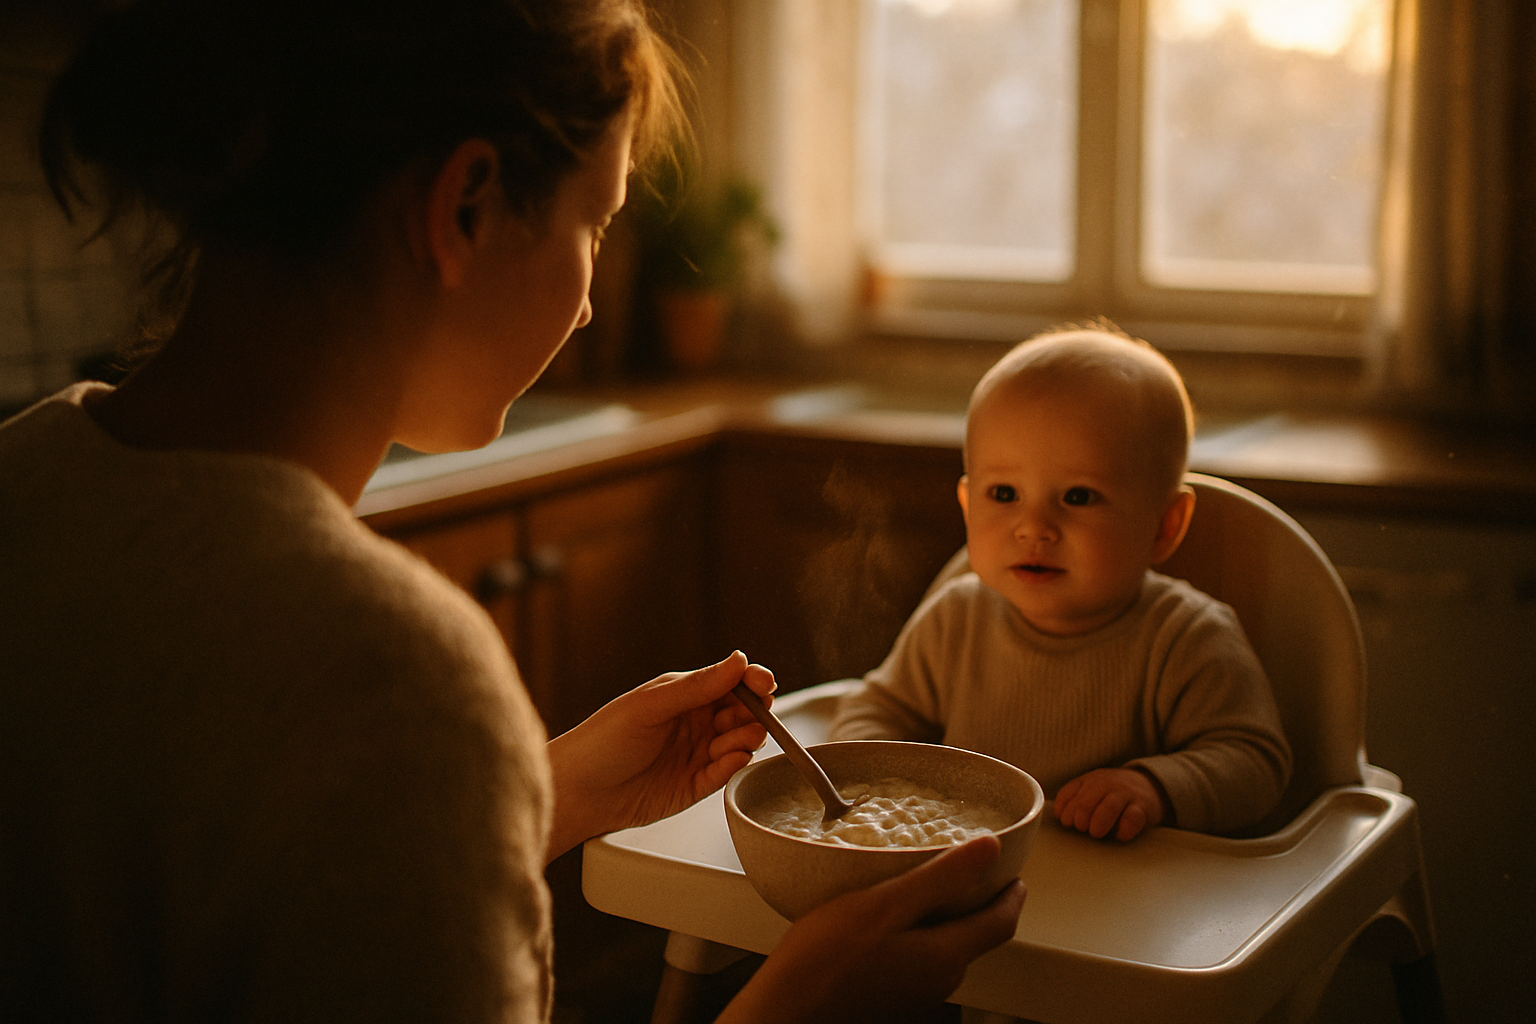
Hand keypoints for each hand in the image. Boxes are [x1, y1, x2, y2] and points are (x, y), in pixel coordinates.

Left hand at [544, 651, 772, 859]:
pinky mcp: (696, 784)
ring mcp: (697, 753)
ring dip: (747, 738)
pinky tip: (731, 759)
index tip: (764, 684)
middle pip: (742, 712)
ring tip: (737, 739)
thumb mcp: (650, 706)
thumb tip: (738, 660)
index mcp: (684, 695)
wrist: (578, 791)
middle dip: (754, 712)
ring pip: (740, 741)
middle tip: (754, 716)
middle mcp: (694, 722)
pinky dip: (734, 764)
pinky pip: (726, 772)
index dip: (752, 681)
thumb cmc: (602, 741)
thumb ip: (697, 686)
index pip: (730, 682)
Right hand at [720, 836, 1025, 1023]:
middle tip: (972, 872)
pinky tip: (891, 919)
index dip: (1012, 896)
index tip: (1016, 875)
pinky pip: (918, 961)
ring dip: (947, 918)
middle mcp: (938, 982)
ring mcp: (914, 995)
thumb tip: (990, 849)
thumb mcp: (885, 904)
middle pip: (975, 938)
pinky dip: (919, 934)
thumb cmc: (825, 959)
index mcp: (945, 957)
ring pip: (945, 950)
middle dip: (980, 904)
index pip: (1001, 924)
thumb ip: (941, 877)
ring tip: (929, 886)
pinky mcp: (890, 999)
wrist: (785, 1012)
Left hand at [1053, 767, 1167, 841]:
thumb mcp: (1091, 789)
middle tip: (1084, 830)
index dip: (1065, 814)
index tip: (1068, 824)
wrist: (1149, 786)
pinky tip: (1119, 835)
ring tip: (1096, 833)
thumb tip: (1059, 816)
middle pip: (1085, 804)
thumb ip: (1073, 798)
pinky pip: (1131, 819)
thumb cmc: (1112, 794)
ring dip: (1098, 825)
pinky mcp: (1143, 807)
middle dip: (1080, 821)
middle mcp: (1106, 784)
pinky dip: (1123, 830)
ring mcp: (1125, 794)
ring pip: (1107, 808)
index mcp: (1089, 780)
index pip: (1069, 795)